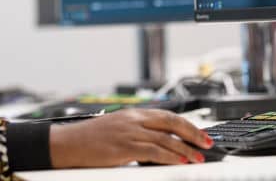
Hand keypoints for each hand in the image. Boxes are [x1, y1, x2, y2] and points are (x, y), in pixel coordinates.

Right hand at [48, 109, 212, 167]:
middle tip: (207, 144)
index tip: (201, 134)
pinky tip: (180, 161)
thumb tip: (161, 145)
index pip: (168, 116)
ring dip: (186, 149)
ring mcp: (129, 132)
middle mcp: (134, 120)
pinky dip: (170, 156)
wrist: (68, 143)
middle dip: (193, 134)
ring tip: (198, 157)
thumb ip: (139, 133)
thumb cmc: (90, 139)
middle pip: (172, 123)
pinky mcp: (124, 147)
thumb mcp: (118, 130)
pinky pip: (154, 151)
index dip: (188, 125)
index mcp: (134, 114)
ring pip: (166, 139)